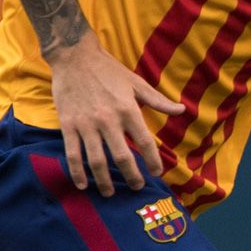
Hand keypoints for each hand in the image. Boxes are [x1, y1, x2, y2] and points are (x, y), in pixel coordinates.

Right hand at [47, 34, 184, 195]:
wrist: (75, 57)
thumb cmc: (109, 70)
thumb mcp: (137, 83)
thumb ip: (158, 100)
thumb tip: (182, 110)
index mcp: (128, 110)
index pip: (144, 142)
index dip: (153, 161)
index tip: (158, 173)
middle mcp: (108, 120)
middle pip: (122, 157)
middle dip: (131, 176)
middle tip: (137, 187)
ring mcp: (86, 125)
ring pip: (96, 161)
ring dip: (104, 181)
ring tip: (110, 193)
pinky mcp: (68, 125)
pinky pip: (73, 154)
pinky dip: (77, 172)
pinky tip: (83, 184)